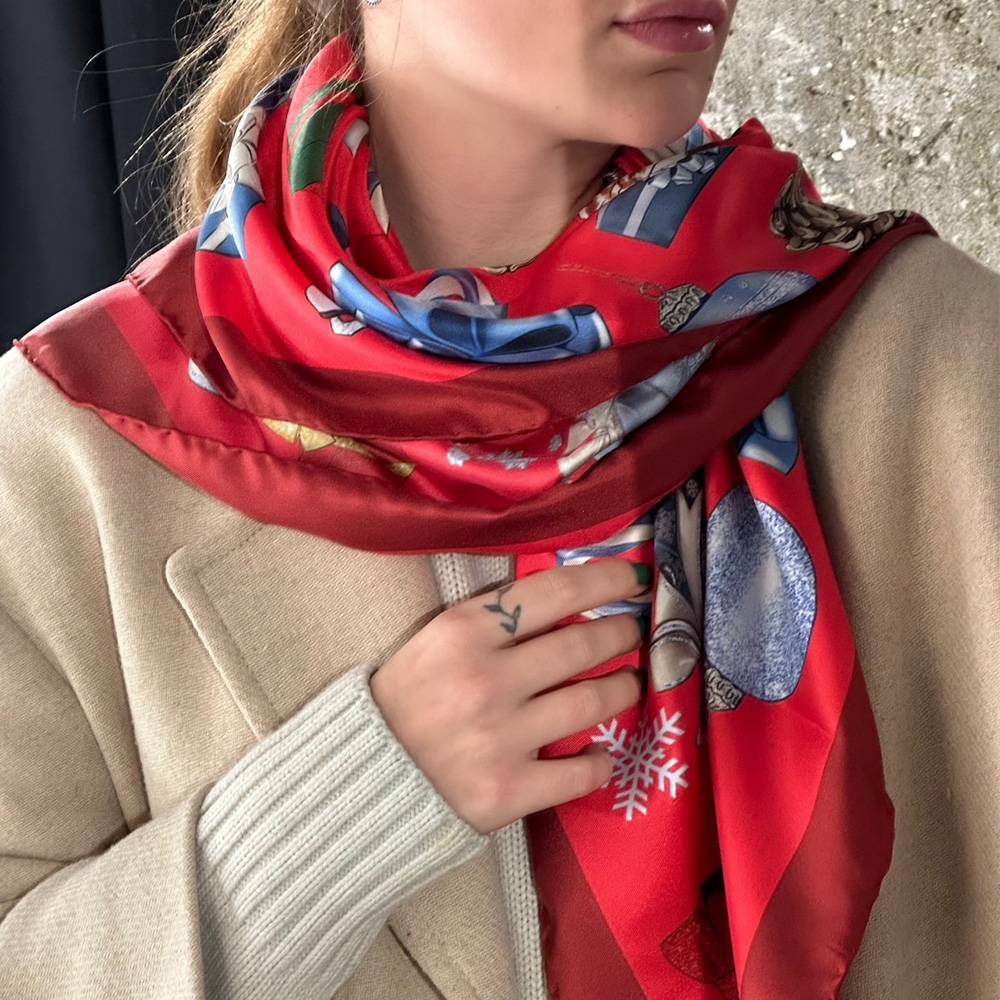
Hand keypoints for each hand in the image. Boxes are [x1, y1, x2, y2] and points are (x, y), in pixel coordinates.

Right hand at [370, 560, 645, 833]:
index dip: (608, 580)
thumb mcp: (440, 636)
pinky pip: (581, 773)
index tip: (636, 579)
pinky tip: (600, 752)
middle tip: (634, 631)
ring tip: (629, 683)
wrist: (364, 774)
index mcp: (465, 631)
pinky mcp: (507, 791)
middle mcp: (486, 680)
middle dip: (623, 633)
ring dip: (624, 688)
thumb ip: (497, 617)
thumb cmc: (410, 694)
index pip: (557, 591)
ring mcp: (499, 738)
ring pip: (593, 702)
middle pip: (583, 645)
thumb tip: (573, 597)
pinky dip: (600, 760)